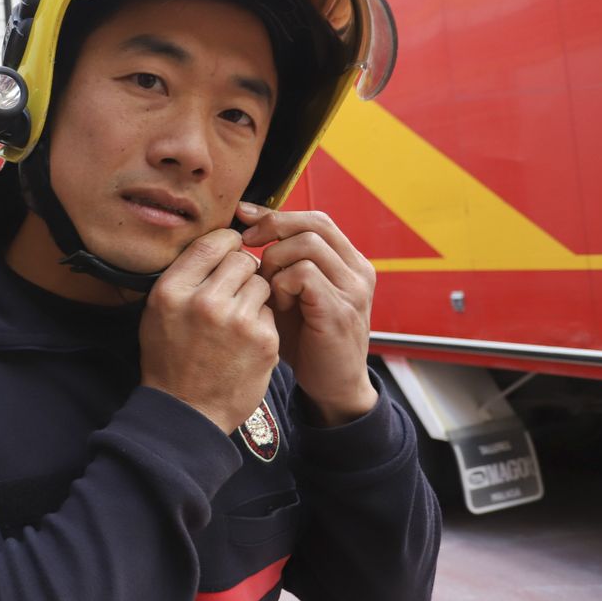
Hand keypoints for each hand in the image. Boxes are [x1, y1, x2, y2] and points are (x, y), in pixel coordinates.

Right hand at [139, 228, 281, 433]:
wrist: (188, 411)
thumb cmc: (170, 359)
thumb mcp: (158, 312)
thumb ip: (183, 277)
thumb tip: (215, 244)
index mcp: (172, 291)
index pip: (210, 243)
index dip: (226, 243)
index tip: (229, 251)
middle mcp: (204, 302)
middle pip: (241, 259)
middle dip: (242, 270)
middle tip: (234, 288)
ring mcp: (237, 321)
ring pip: (261, 282)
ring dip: (254, 293)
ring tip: (239, 314)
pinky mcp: (263, 340)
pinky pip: (270, 310)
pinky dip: (262, 319)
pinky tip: (247, 337)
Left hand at [237, 203, 377, 426]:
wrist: (332, 386)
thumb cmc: (307, 339)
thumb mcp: (292, 293)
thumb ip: (280, 263)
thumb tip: (244, 225)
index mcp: (349, 262)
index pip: (315, 219)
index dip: (277, 213)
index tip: (243, 216)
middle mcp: (358, 271)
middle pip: (314, 224)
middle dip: (272, 227)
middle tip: (244, 243)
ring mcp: (353, 290)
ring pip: (307, 246)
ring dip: (275, 261)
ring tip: (266, 288)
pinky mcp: (340, 311)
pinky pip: (304, 275)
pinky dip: (281, 284)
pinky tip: (276, 304)